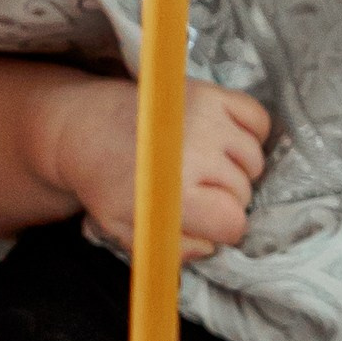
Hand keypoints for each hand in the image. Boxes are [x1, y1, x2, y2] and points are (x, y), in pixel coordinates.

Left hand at [39, 76, 270, 255]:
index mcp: (173, 190)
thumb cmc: (107, 183)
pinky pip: (258, 118)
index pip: (233, 222)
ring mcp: (203, 116)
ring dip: (238, 168)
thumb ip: (172, 249)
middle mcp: (194, 150)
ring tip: (206, 167)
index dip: (223, 229)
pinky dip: (251, 133)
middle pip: (243, 191)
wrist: (83, 127)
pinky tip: (225, 142)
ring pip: (254, 158)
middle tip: (197, 191)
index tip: (207, 221)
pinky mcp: (208, 91)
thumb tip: (210, 246)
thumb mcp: (129, 230)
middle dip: (226, 199)